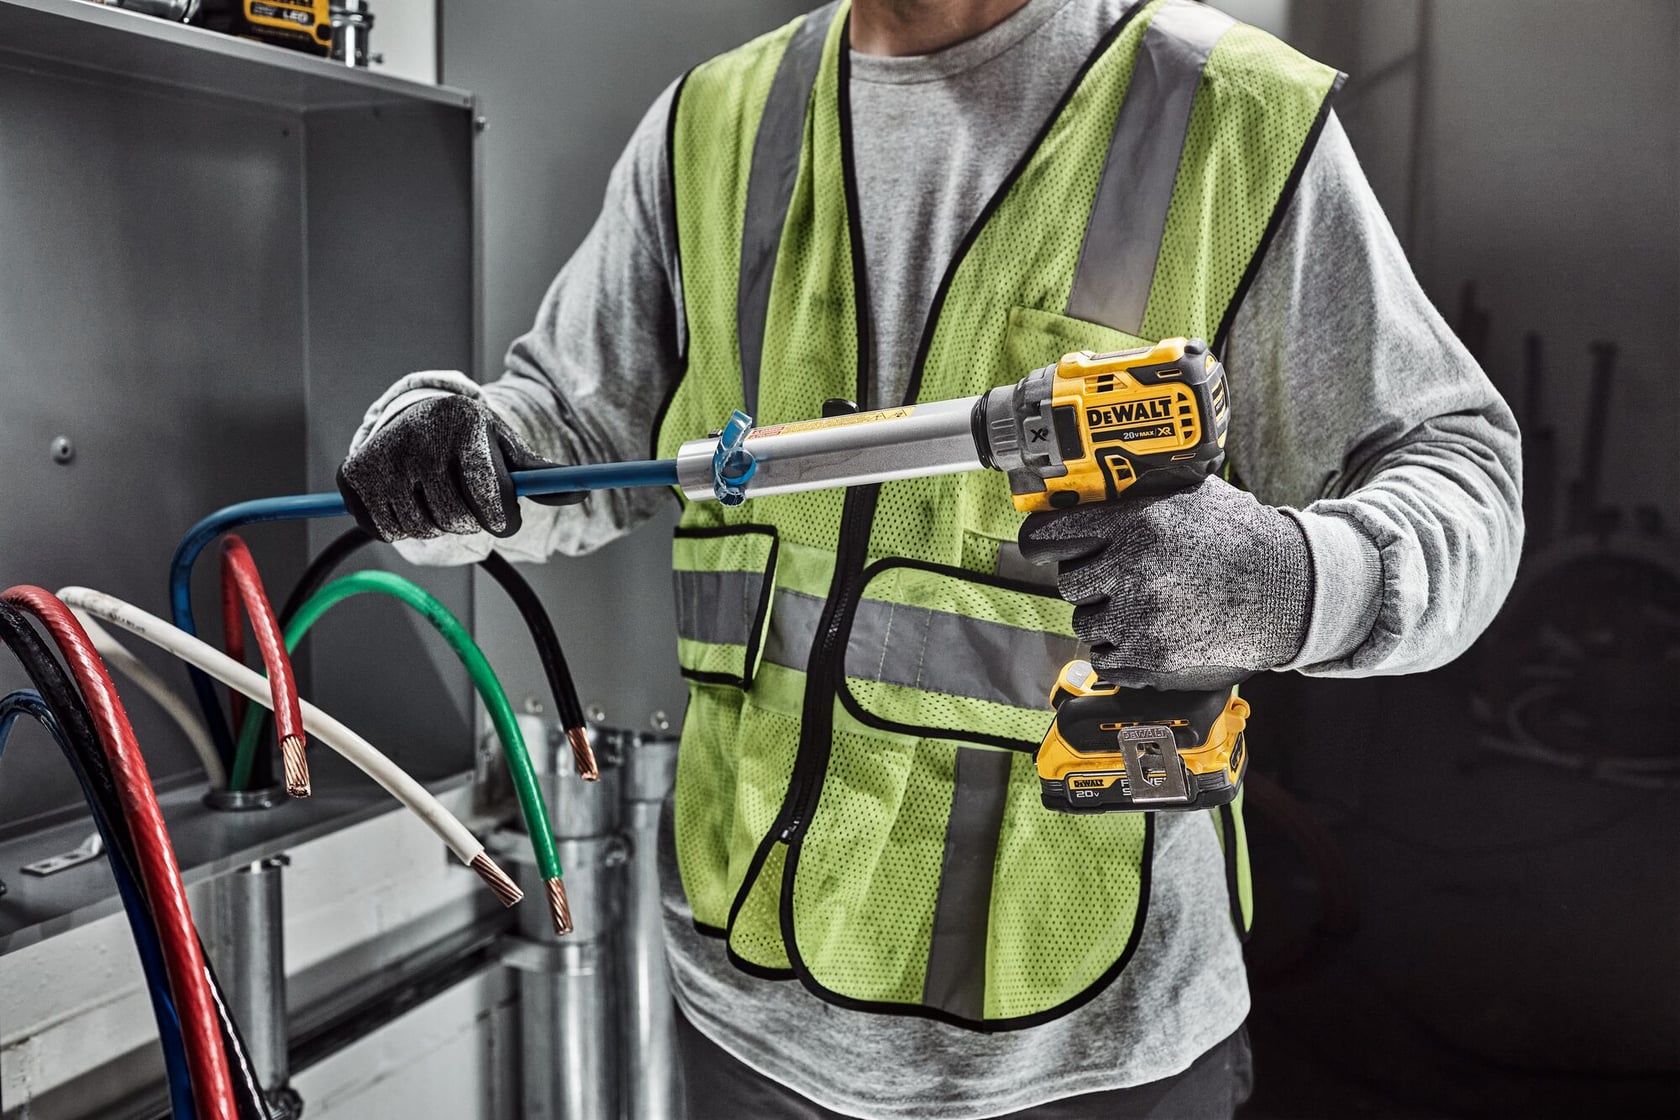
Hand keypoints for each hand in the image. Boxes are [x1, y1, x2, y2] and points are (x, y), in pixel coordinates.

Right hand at [337, 394, 579, 541]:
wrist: (414, 414)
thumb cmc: (470, 440)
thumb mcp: (506, 449)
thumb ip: (538, 475)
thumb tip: (577, 495)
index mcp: (465, 424)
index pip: (488, 495)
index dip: (500, 518)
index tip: (501, 516)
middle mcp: (419, 435)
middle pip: (456, 519)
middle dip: (469, 521)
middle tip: (465, 502)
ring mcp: (383, 455)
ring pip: (422, 529)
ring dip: (436, 526)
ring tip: (436, 497)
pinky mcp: (354, 475)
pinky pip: (388, 530)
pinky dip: (402, 526)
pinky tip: (407, 500)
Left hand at [1017, 477, 1311, 689]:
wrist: (1290, 592)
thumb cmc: (1246, 539)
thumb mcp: (1195, 495)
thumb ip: (1145, 493)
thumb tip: (1101, 483)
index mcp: (1137, 525)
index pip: (1054, 534)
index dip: (1044, 541)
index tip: (1041, 546)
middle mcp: (1133, 571)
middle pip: (1070, 584)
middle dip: (1089, 581)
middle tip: (1113, 580)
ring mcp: (1141, 618)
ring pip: (1086, 624)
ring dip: (1104, 619)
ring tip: (1138, 608)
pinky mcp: (1153, 657)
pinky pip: (1105, 660)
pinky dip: (1118, 653)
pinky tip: (1143, 636)